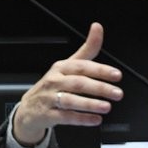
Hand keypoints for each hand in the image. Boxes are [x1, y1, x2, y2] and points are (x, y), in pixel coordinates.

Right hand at [12, 22, 123, 145]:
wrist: (30, 108)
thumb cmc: (54, 85)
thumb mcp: (69, 66)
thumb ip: (87, 50)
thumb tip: (97, 28)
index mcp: (61, 68)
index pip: (82, 66)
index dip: (100, 70)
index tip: (117, 75)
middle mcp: (54, 81)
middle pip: (78, 83)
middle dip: (99, 88)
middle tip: (117, 93)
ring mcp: (50, 98)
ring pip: (71, 101)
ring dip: (90, 104)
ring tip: (107, 107)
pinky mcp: (47, 115)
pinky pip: (66, 117)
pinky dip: (82, 119)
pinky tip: (95, 120)